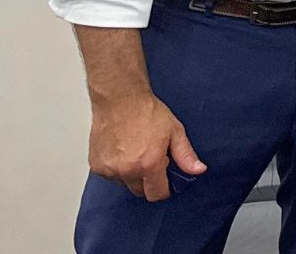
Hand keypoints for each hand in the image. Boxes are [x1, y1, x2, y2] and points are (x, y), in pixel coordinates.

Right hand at [88, 91, 204, 200]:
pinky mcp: (96, 166)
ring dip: (131, 174)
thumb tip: (198, 170)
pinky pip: (110, 176)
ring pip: (124, 183)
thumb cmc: (146, 112)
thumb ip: (186, 155)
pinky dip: (117, 168)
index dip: (164, 189)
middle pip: (140, 191)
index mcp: (148, 164)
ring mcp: (109, 169)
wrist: (120, 100)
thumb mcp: (175, 131)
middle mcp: (127, 170)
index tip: (166, 181)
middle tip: (151, 160)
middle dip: (148, 181)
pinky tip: (122, 150)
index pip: (157, 194)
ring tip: (136, 151)